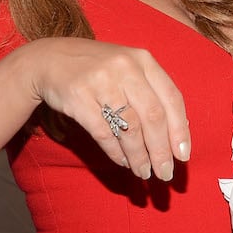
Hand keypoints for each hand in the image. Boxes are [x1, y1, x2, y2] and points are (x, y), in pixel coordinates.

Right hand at [24, 37, 188, 180]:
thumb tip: (177, 133)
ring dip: (139, 156)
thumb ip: (152, 93)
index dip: (180, 130)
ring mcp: (102, 82)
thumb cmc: (99, 69)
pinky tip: (123, 163)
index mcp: (144, 60)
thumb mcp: (129, 68)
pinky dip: (116, 152)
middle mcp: (126, 68)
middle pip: (153, 116)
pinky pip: (104, 132)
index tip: (183, 155)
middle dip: (162, 150)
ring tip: (144, 172)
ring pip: (130, 127)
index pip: (172, 98)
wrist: (49, 59)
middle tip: (165, 173)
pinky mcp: (79, 98)